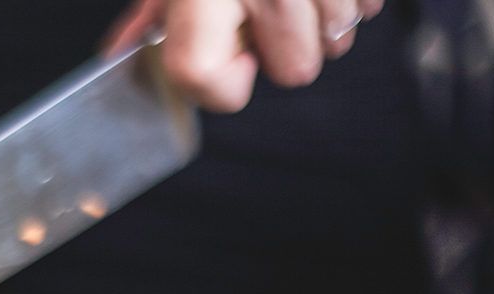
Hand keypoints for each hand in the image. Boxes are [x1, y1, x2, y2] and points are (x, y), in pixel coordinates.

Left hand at [106, 0, 382, 111]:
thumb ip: (154, 9)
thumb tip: (124, 50)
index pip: (204, 76)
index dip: (217, 85)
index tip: (227, 61)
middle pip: (296, 70)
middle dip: (281, 47)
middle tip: (263, 7)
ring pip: (336, 41)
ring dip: (318, 18)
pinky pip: (369, 7)